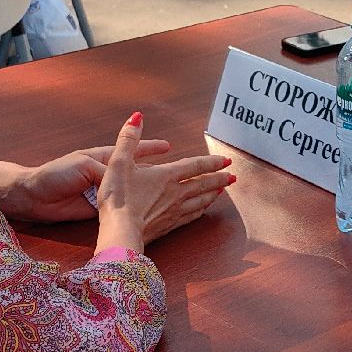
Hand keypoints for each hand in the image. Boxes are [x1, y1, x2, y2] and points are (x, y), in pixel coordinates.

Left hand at [0, 138, 174, 222]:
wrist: (34, 197)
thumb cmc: (55, 174)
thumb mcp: (85, 165)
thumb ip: (107, 172)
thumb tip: (125, 183)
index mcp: (103, 158)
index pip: (131, 151)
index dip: (150, 148)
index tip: (169, 146)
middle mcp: (106, 175)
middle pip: (136, 173)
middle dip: (155, 172)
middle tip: (177, 172)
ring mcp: (103, 194)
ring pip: (130, 193)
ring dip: (146, 193)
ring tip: (169, 193)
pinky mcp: (99, 211)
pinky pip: (119, 208)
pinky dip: (132, 209)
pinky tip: (147, 212)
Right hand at [95, 113, 234, 252]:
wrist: (119, 234)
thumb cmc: (118, 199)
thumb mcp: (118, 163)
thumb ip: (128, 139)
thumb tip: (137, 118)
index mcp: (166, 176)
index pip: (195, 166)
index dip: (212, 162)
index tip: (226, 160)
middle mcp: (175, 194)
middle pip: (203, 184)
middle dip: (219, 179)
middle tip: (233, 177)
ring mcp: (174, 212)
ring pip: (200, 201)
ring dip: (213, 194)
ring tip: (222, 191)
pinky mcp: (168, 227)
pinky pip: (190, 217)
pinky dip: (200, 211)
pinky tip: (202, 211)